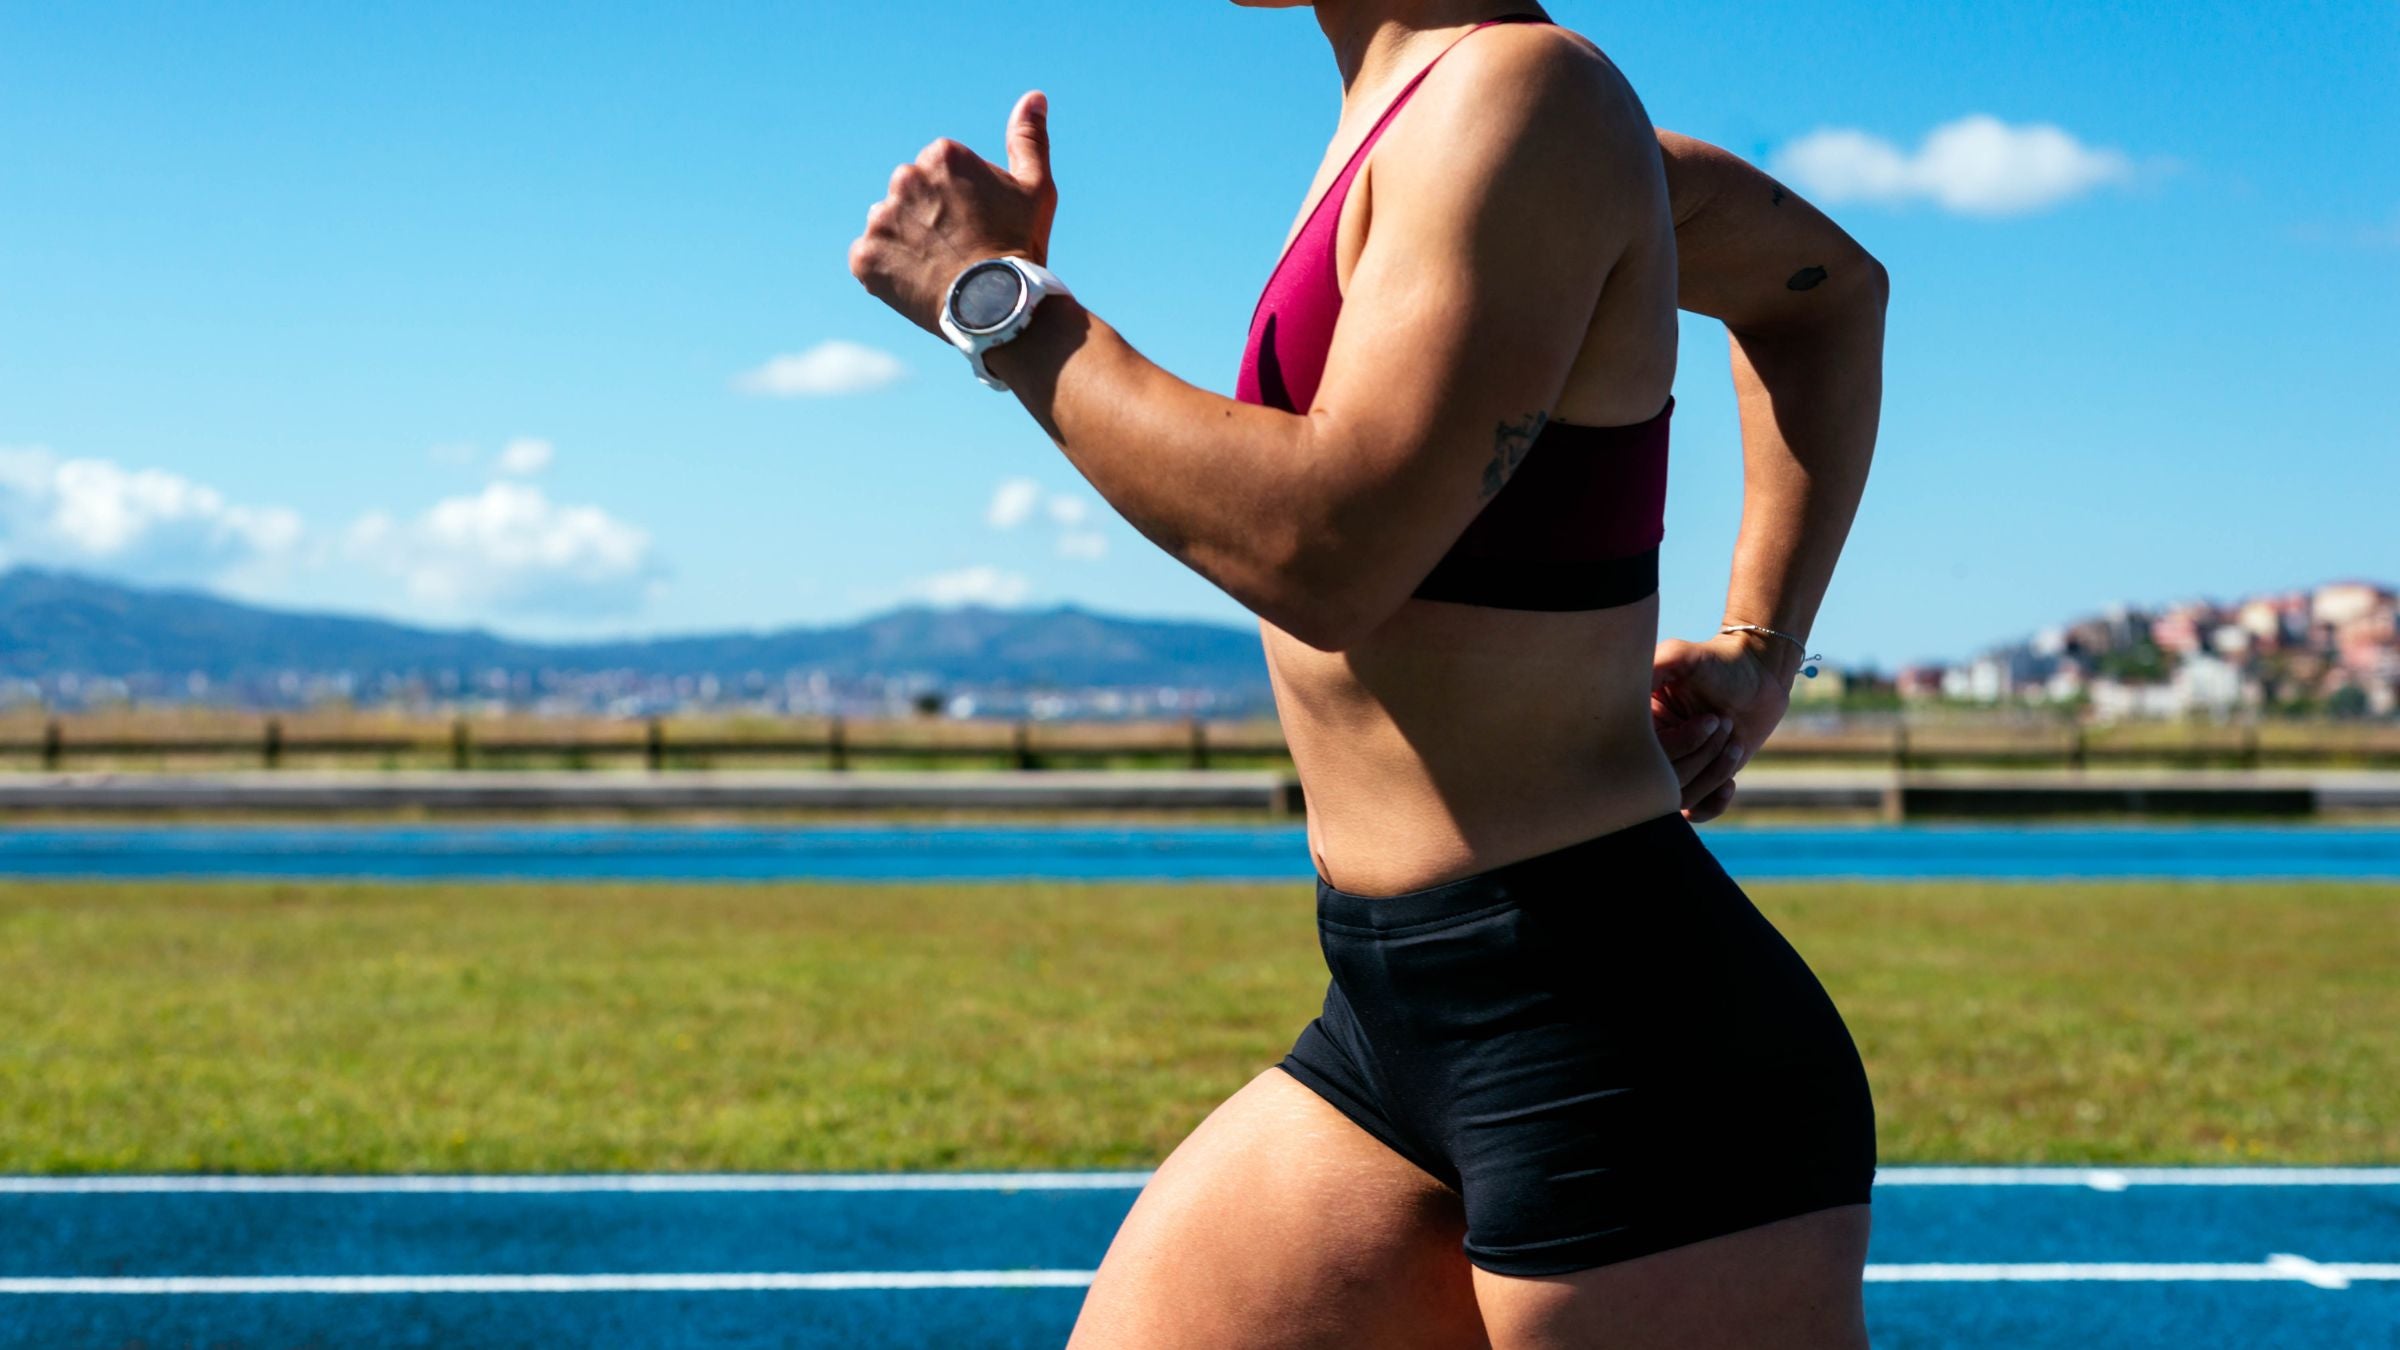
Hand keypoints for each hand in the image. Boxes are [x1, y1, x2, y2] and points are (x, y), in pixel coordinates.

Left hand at [849, 90, 1059, 335]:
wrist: (1000, 306)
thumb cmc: (1021, 246)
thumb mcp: (1034, 187)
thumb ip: (1028, 138)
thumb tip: (1034, 97)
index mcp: (942, 155)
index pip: (939, 174)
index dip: (959, 203)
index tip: (976, 226)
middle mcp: (905, 178)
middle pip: (910, 197)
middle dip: (927, 219)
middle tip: (958, 251)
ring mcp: (881, 218)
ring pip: (888, 226)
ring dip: (905, 243)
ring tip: (938, 270)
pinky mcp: (864, 256)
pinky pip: (868, 259)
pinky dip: (886, 272)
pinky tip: (916, 284)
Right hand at [1650, 632, 1798, 822]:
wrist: (1756, 672)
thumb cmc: (1717, 661)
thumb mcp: (1680, 656)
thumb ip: (1651, 668)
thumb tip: (1624, 693)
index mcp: (1637, 725)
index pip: (1645, 756)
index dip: (1682, 744)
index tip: (1710, 718)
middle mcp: (1651, 750)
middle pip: (1664, 781)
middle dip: (1702, 755)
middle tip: (1724, 722)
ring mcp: (1675, 768)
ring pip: (1682, 798)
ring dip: (1714, 772)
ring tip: (1734, 740)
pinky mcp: (1699, 781)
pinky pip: (1697, 812)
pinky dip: (1715, 803)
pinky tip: (1730, 783)